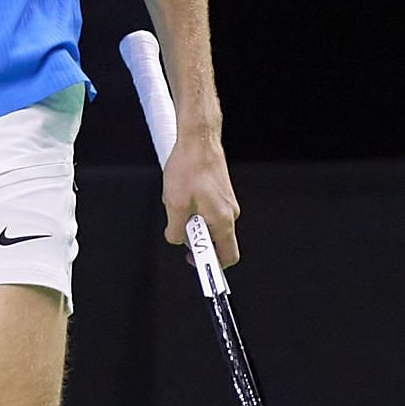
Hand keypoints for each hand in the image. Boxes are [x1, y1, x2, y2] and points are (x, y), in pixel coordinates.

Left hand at [162, 134, 240, 267]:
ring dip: (193, 221)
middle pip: (216, 240)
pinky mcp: (221, 192)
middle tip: (179, 227)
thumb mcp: (174, 204)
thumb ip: (175, 230)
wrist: (198, 139)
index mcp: (223, 220)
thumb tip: (176, 239)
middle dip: (196, 238)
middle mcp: (230, 213)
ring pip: (210, 223)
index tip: (197, 266)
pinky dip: (195, 208)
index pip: (227, 257)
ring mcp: (227, 201)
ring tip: (178, 203)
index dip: (211, 266)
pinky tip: (183, 193)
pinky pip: (208, 209)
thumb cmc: (189, 167)